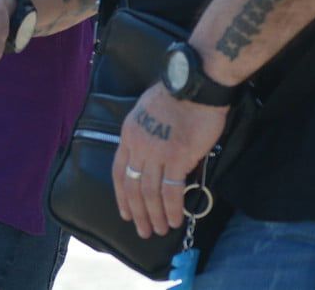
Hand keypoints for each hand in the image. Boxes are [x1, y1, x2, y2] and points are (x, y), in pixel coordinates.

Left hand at [113, 84, 228, 238]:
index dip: (122, 196)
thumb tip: (155, 159)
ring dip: (155, 215)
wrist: (195, 82)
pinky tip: (175, 219)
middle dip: (137, 212)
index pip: (118, 172)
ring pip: (150, 192)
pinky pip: (171, 190)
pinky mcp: (177, 157)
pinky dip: (172, 208)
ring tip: (161, 230)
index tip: (126, 213)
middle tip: (144, 230)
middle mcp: (138, 145)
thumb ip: (146, 135)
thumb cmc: (177, 93)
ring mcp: (156, 152)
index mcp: (129, 133)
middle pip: (133, 186)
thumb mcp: (147, 111)